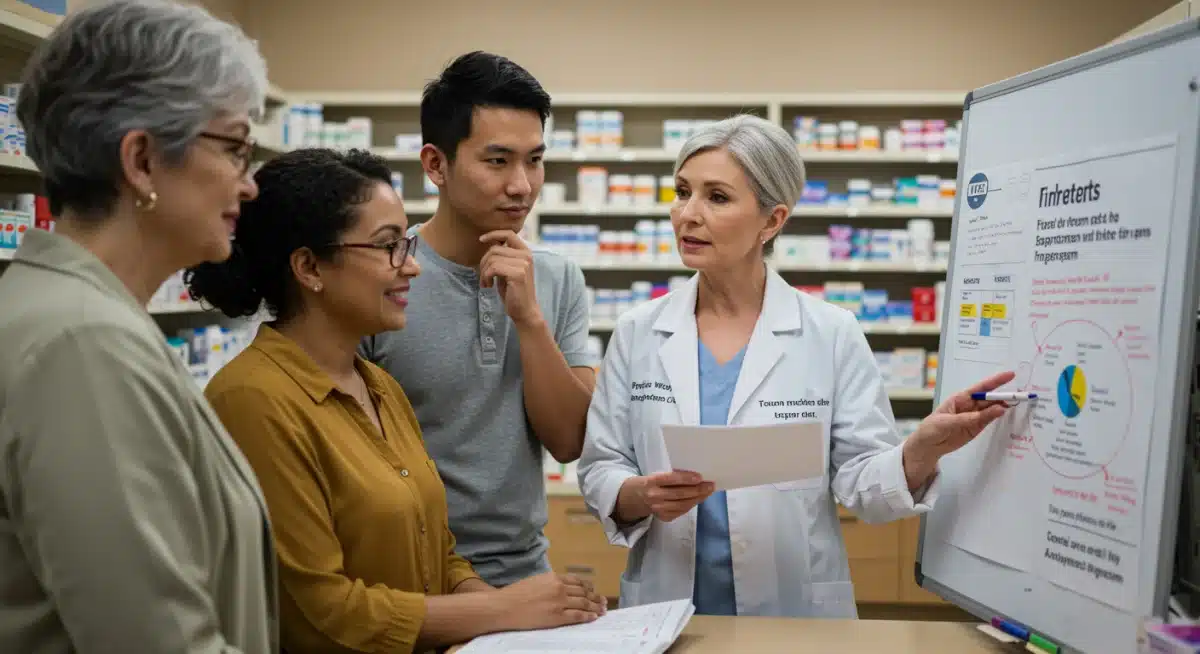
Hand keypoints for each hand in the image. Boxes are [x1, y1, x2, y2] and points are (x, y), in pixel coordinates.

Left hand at [479, 230, 541, 326]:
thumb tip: (489, 242)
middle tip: (483, 277)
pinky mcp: (518, 274)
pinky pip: (493, 268)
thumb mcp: (507, 269)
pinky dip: (486, 277)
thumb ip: (502, 256)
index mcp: (525, 252)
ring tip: (486, 283)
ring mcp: (523, 264)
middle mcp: (526, 255)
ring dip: (484, 272)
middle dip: (483, 263)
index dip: (493, 234)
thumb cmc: (513, 291)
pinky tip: (489, 286)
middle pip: (495, 249)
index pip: (509, 234)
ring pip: (492, 259)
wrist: (524, 311)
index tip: (481, 239)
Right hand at [497, 571, 605, 629]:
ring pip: (583, 603)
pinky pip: (577, 616)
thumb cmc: (516, 594)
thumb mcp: (536, 581)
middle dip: (595, 597)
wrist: (504, 606)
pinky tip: (593, 617)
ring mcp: (559, 602)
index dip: (588, 587)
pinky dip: (587, 616)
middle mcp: (559, 588)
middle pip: (583, 592)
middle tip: (603, 601)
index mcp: (554, 578)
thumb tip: (562, 587)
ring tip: (602, 610)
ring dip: (595, 607)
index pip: (577, 581)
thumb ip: (550, 583)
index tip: (594, 590)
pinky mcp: (556, 616)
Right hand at [632, 470, 714, 521]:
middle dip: (698, 490)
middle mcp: (654, 496)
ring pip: (683, 505)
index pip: (671, 479)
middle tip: (711, 485)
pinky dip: (692, 504)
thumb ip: (671, 476)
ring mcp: (658, 509)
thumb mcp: (656, 475)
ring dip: (698, 498)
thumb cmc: (651, 482)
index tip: (700, 477)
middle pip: (679, 494)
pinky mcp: (664, 517)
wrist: (635, 498)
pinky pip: (682, 511)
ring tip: (708, 492)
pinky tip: (699, 499)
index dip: (686, 479)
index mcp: (651, 481)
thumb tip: (696, 477)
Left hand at [902, 370, 1015, 487]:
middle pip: (989, 398)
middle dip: (1003, 395)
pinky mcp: (976, 428)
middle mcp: (969, 405)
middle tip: (1019, 394)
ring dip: (1003, 406)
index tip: (1010, 375)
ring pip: (992, 409)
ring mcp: (974, 417)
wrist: (927, 446)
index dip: (995, 381)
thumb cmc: (932, 428)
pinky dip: (998, 417)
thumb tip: (988, 413)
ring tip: (1015, 403)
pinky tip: (1006, 413)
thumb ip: (967, 418)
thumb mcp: (946, 422)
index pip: (980, 388)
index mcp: (960, 398)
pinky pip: (989, 420)